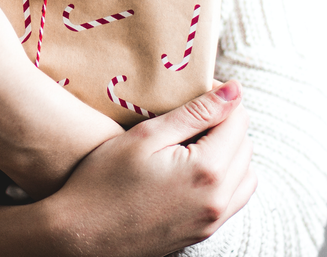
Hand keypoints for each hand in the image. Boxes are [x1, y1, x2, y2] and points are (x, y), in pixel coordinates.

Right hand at [41, 81, 256, 256]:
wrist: (81, 236)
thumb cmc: (103, 182)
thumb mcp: (146, 136)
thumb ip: (195, 113)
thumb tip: (234, 90)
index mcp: (207, 170)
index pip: (237, 120)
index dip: (221, 98)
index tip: (197, 89)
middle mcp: (218, 199)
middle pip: (245, 146)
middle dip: (226, 121)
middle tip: (192, 111)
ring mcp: (212, 221)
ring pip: (246, 174)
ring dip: (230, 150)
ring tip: (195, 139)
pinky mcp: (203, 233)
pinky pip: (235, 199)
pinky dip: (227, 177)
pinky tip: (197, 167)